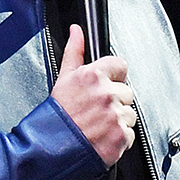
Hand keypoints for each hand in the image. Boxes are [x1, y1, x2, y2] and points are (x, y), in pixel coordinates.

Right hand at [51, 23, 136, 166]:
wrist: (50, 149)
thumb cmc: (56, 116)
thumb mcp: (63, 79)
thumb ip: (74, 52)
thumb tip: (76, 31)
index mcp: (93, 76)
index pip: (120, 66)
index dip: (113, 77)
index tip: (104, 88)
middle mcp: (106, 94)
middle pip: (126, 92)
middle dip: (114, 101)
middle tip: (96, 112)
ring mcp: (115, 116)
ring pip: (129, 113)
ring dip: (118, 121)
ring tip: (97, 126)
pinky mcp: (121, 136)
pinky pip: (129, 134)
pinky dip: (119, 138)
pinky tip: (102, 137)